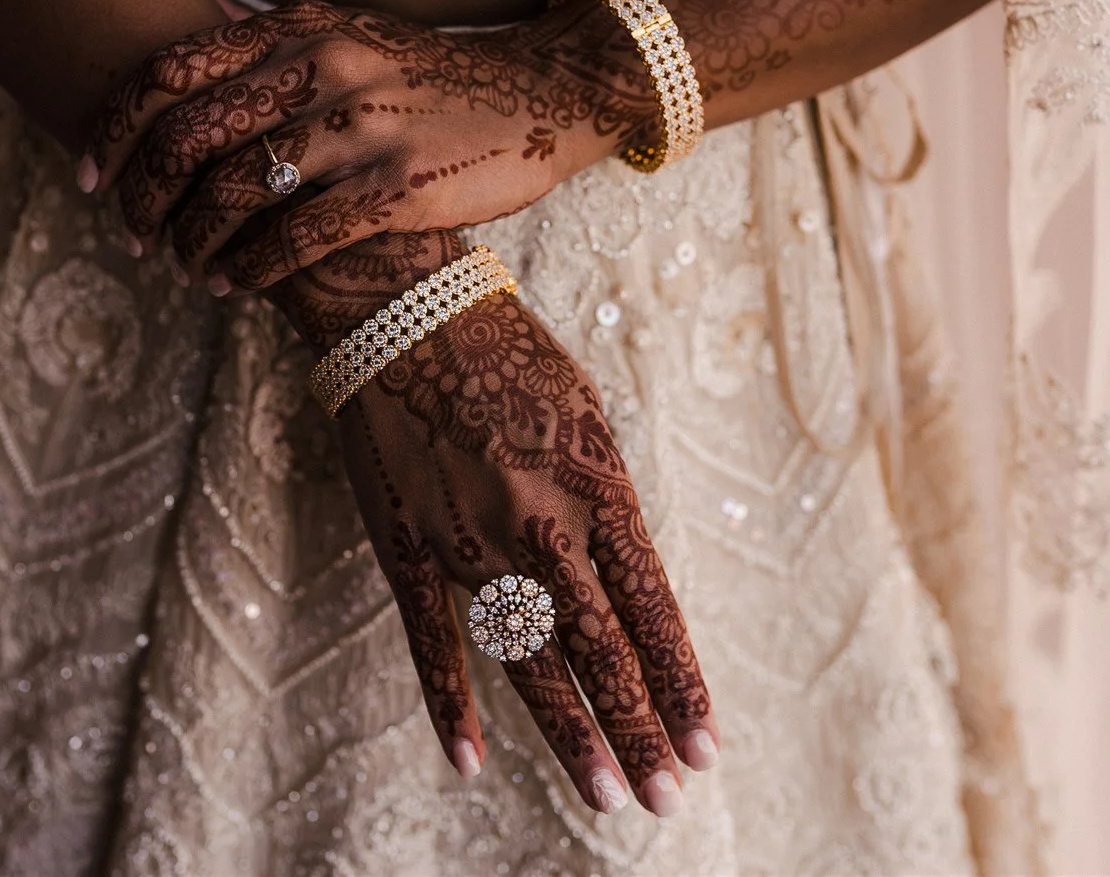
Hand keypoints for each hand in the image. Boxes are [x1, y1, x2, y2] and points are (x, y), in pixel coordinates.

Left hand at [78, 0, 653, 291]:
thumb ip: (270, 52)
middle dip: (143, 198)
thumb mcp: (346, 35)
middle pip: (188, 137)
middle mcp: (323, 68)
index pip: (168, 72)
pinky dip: (250, 268)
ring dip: (193, 241)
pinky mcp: (398, 188)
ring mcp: (362, 128)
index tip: (90, 174)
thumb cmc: (427, 76)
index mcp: (298, 28)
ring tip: (186, 268)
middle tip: (134, 235)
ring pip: (235, 192)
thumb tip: (176, 82)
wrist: (539, 93)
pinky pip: (298, 236)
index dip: (114, 129)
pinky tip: (237, 284)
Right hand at [271, 232, 718, 816]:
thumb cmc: (507, 355)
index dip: (680, 684)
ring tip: (609, 799)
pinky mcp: (405, 545)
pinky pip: (430, 641)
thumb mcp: (585, 415)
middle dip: (639, 731)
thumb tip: (628, 584)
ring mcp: (467, 539)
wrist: (402, 309)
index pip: (652, 609)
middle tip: (668, 799)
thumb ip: (605, 503)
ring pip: (528, 660)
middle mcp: (538, 522)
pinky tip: (468, 762)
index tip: (706, 747)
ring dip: (571, 736)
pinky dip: (449, 704)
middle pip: (599, 650)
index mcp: (595, 485)